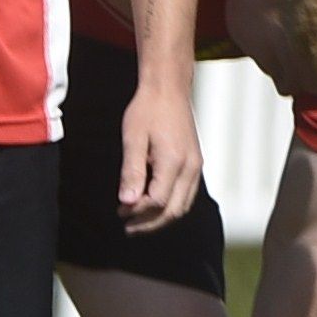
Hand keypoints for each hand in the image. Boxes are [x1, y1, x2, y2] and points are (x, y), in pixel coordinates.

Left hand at [117, 74, 203, 230]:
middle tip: (127, 227)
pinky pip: (186, 194)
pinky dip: (170, 205)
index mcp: (175, 162)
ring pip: (183, 205)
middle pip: (174, 210)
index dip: (139, 212)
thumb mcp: (132, 139)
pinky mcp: (195, 163)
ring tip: (137, 221)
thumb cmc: (148, 110)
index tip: (120, 212)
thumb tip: (128, 202)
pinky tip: (152, 205)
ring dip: (160, 217)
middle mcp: (191, 168)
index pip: (158, 202)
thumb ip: (131, 172)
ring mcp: (196, 166)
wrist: (168, 90)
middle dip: (150, 223)